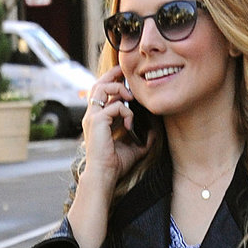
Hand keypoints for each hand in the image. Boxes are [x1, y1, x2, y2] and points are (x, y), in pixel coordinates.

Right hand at [80, 67, 150, 184]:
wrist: (104, 175)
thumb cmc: (115, 164)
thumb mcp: (133, 147)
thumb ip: (142, 138)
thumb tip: (155, 132)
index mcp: (97, 119)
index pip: (101, 93)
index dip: (112, 83)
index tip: (125, 80)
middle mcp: (92, 115)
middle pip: (98, 84)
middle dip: (112, 75)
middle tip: (125, 71)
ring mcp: (92, 117)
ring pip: (101, 87)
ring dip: (118, 88)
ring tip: (130, 97)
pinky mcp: (97, 121)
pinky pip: (115, 106)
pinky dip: (126, 112)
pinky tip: (129, 125)